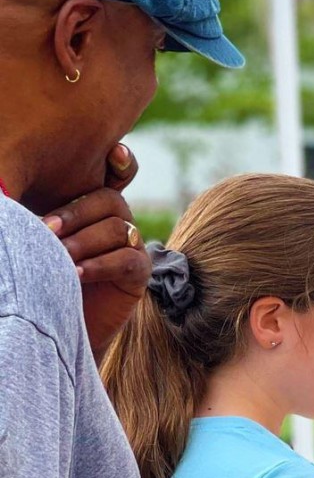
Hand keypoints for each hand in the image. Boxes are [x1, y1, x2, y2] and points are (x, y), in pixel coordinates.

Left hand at [42, 145, 152, 361]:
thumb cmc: (36, 275)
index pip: (115, 174)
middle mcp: (114, 221)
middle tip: (46, 229)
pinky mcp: (138, 274)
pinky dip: (101, 264)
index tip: (114, 153)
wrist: (52, 324)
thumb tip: (10, 185)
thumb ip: (40, 216)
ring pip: (119, 228)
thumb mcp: (35, 238)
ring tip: (59, 257)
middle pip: (111, 200)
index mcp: (90, 205)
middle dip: (78, 212)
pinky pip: (129, 259)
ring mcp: (131, 246)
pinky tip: (76, 274)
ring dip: (85, 241)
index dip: (121, 163)